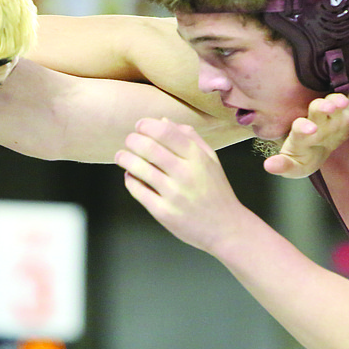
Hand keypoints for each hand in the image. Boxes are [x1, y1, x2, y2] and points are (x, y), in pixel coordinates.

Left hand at [115, 117, 250, 253]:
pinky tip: (131, 175)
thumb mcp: (210, 160)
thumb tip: (162, 120)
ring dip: (124, 158)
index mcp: (197, 158)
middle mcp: (185, 174)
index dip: (146, 125)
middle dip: (132, 140)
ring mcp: (173, 194)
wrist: (226, 228)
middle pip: (148, 147)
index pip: (165, 132)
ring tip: (122, 156)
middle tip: (129, 141)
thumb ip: (189, 138)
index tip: (140, 126)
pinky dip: (129, 179)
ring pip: (138, 168)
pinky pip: (137, 190)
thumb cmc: (217, 192)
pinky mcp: (163, 212)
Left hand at [263, 83, 348, 178]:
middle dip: (322, 107)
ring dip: (338, 100)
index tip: (311, 130)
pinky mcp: (346, 114)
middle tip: (328, 108)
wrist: (315, 150)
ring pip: (333, 102)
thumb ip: (283, 166)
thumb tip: (268, 166)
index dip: (304, 127)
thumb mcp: (294, 167)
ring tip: (344, 102)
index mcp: (301, 133)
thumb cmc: (303, 158)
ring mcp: (331, 116)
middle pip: (316, 109)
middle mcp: (315, 120)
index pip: (300, 127)